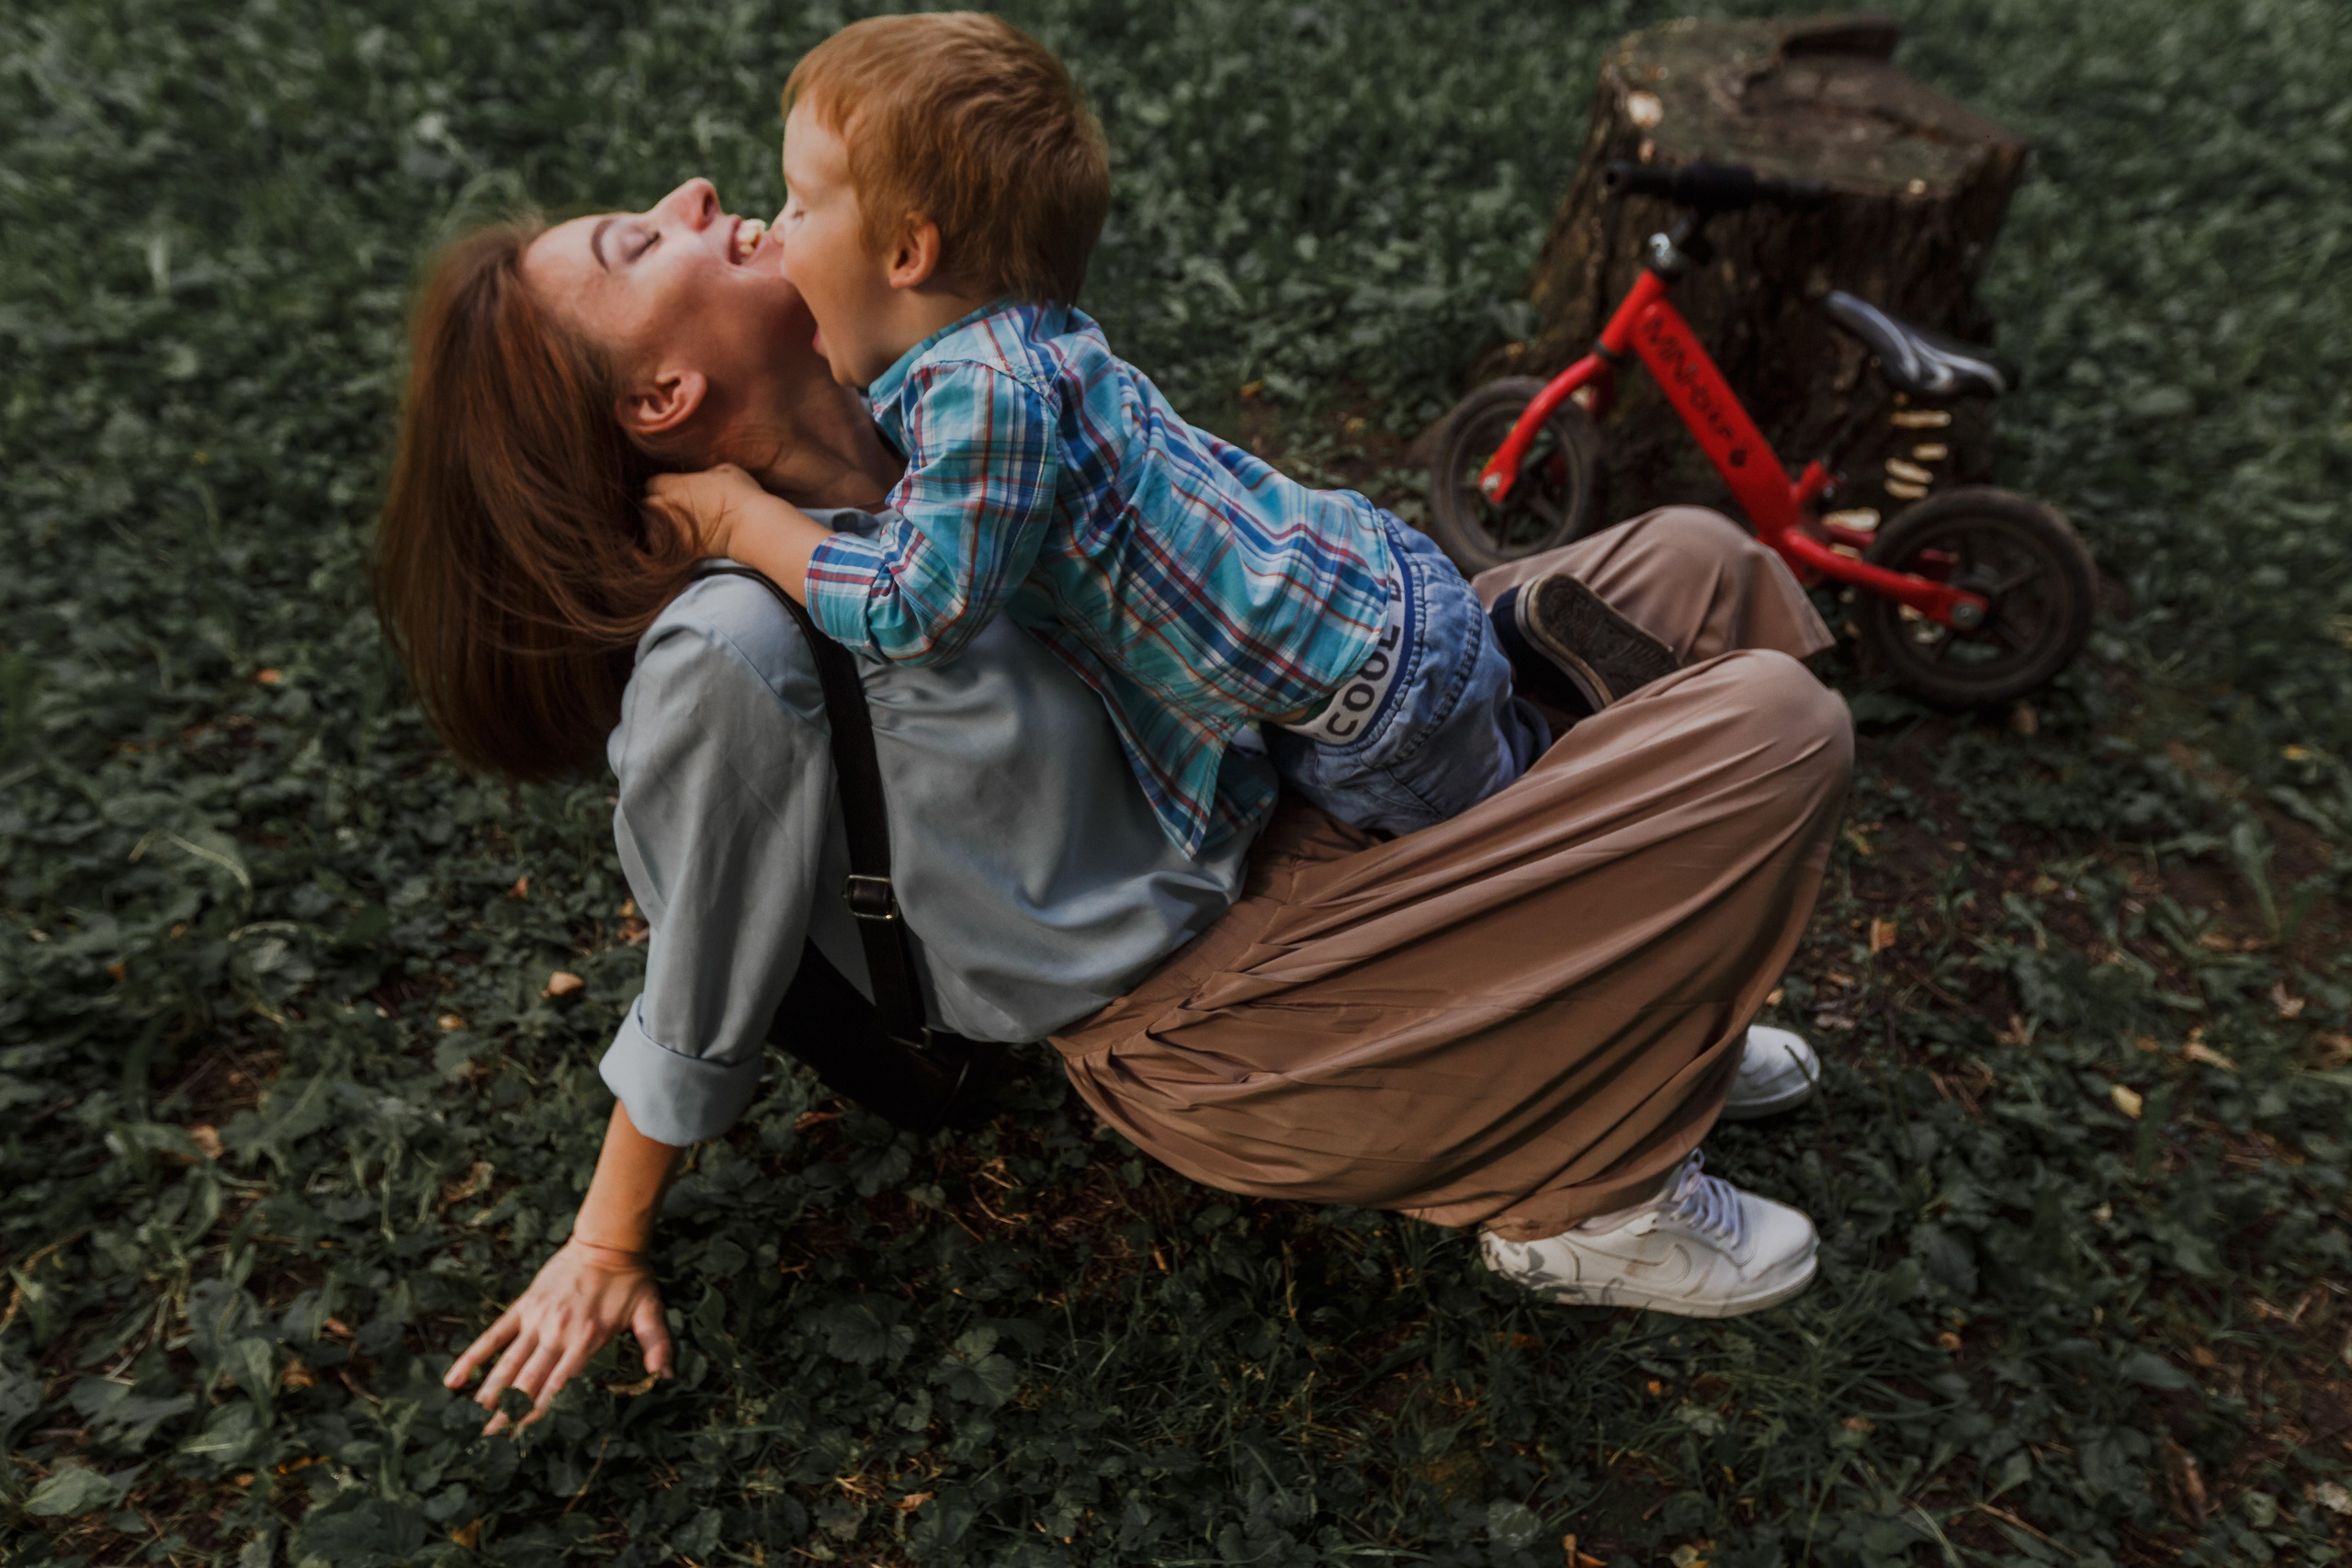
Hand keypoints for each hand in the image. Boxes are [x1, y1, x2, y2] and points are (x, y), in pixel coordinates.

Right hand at [442, 1238, 673, 1433]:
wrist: (607, 1241)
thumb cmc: (631, 1280)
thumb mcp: (650, 1311)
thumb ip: (657, 1344)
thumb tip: (666, 1374)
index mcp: (587, 1339)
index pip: (560, 1384)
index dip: (540, 1411)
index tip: (523, 1436)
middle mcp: (558, 1333)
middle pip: (528, 1380)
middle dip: (509, 1411)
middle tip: (489, 1440)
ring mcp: (537, 1320)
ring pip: (508, 1362)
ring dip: (490, 1391)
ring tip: (473, 1419)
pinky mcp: (524, 1306)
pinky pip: (494, 1334)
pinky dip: (473, 1356)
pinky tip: (454, 1379)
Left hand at [646, 463, 770, 557]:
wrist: (750, 527)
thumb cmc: (740, 495)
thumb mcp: (725, 470)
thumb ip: (705, 473)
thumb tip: (703, 478)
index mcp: (675, 485)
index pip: (651, 483)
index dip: (660, 486)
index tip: (671, 490)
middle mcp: (667, 507)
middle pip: (646, 505)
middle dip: (655, 506)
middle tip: (669, 508)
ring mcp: (672, 530)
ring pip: (651, 528)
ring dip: (658, 526)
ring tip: (673, 525)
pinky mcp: (680, 550)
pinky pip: (663, 547)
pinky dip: (666, 545)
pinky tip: (678, 541)